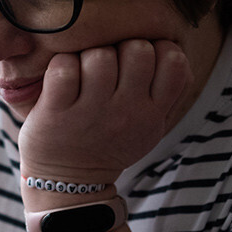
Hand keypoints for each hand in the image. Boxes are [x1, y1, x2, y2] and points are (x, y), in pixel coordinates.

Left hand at [18, 39, 191, 184]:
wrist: (71, 183)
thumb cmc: (111, 143)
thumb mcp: (149, 128)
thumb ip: (167, 93)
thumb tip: (175, 51)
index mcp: (152, 113)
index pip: (174, 61)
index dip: (159, 49)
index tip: (141, 63)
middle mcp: (126, 112)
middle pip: (137, 49)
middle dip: (122, 48)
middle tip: (109, 67)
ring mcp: (91, 112)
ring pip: (99, 55)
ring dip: (88, 56)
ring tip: (84, 75)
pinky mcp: (56, 112)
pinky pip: (64, 67)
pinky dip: (61, 65)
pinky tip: (63, 81)